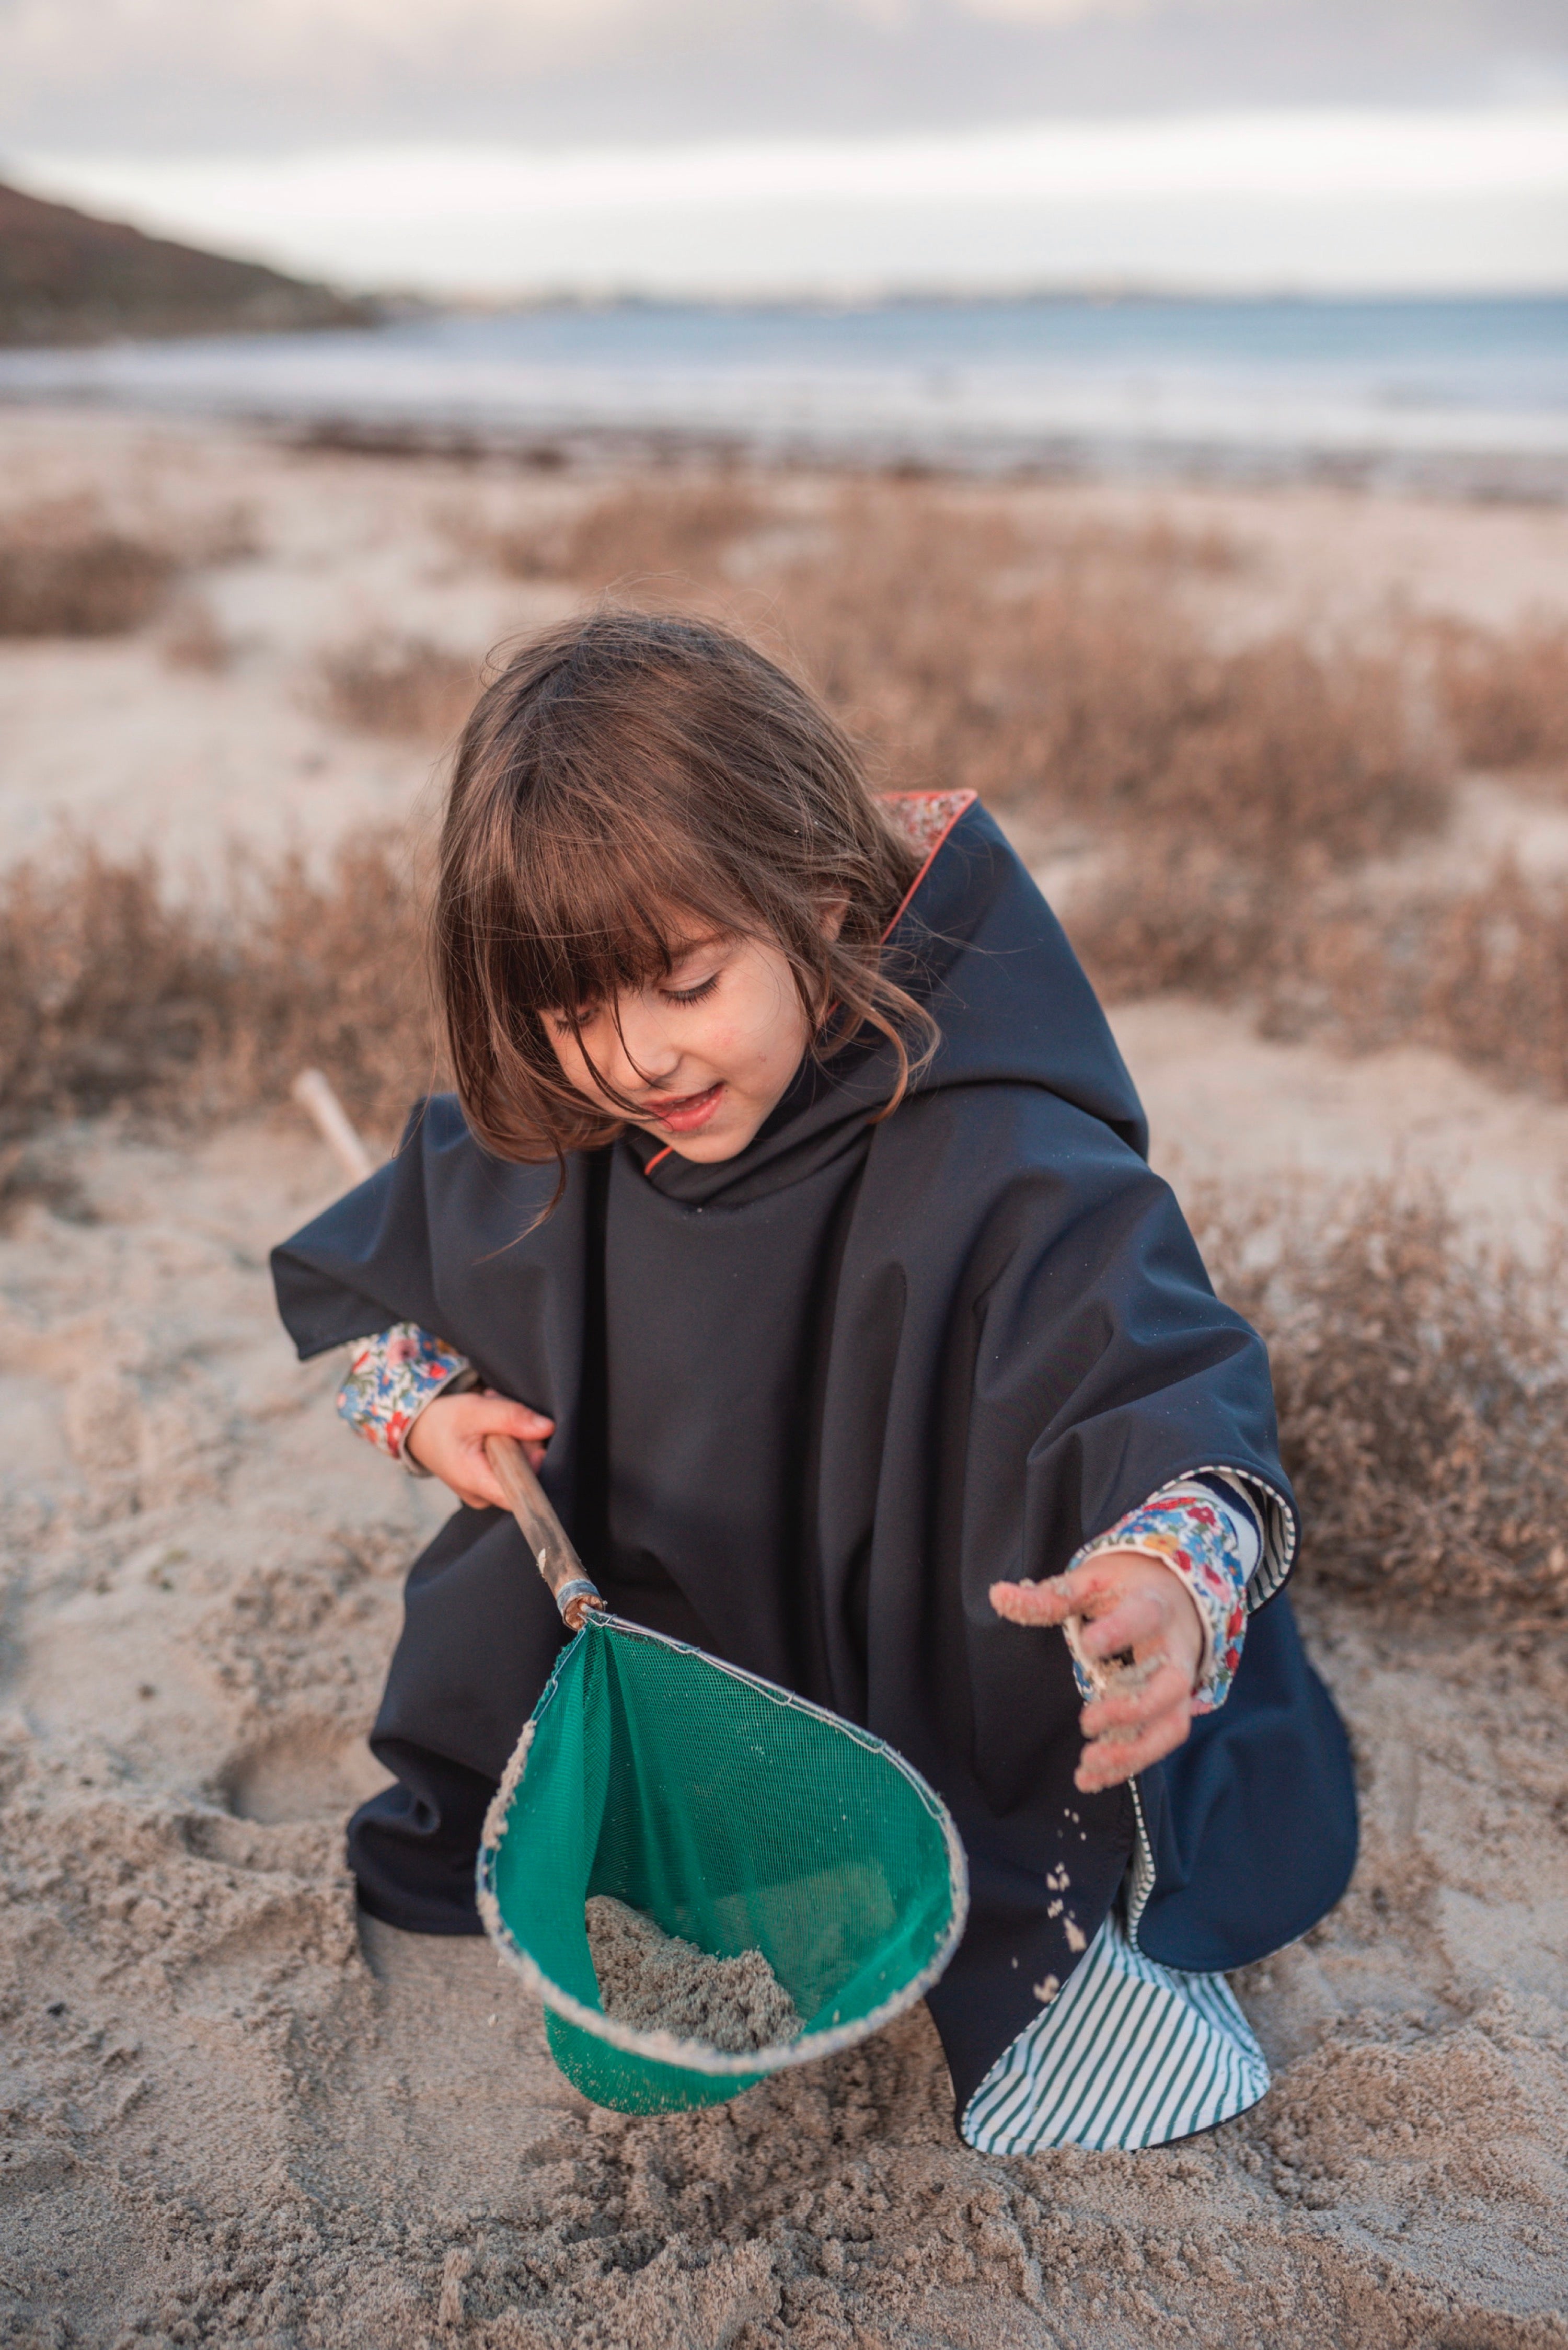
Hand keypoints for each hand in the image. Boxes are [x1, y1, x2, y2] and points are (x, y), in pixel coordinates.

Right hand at [404, 1387, 553, 1509]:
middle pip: (526, 1475)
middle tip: (503, 1415)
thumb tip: (548, 1428)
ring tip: (493, 1419)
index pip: (523, 1494)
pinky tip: (493, 1428)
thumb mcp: (474, 1410)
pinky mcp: (488, 1484)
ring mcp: (486, 1492)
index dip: (536, 1466)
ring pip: (521, 1468)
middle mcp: (484, 1496)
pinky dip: (508, 1445)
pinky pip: (511, 1467)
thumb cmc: (441, 1421)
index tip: (532, 1439)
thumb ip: (511, 1418)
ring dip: (515, 1439)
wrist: (417, 1429)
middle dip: (522, 1441)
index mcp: (477, 1483)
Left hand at [990, 1550, 1204, 1793]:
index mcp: (1152, 1607)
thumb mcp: (1090, 1583)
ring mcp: (1176, 1684)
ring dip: (1133, 1752)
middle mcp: (1173, 1650)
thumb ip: (1049, 1597)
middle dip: (1132, 1710)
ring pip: (1171, 1725)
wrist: (1173, 1597)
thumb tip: (998, 1596)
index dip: (1119, 1632)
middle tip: (1086, 1722)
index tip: (1089, 1646)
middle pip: (1170, 1686)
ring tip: (1088, 1766)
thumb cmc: (1124, 1589)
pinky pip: (1159, 1743)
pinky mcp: (1171, 1710)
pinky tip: (1092, 1779)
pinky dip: (1128, 1764)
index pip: (1143, 1617)